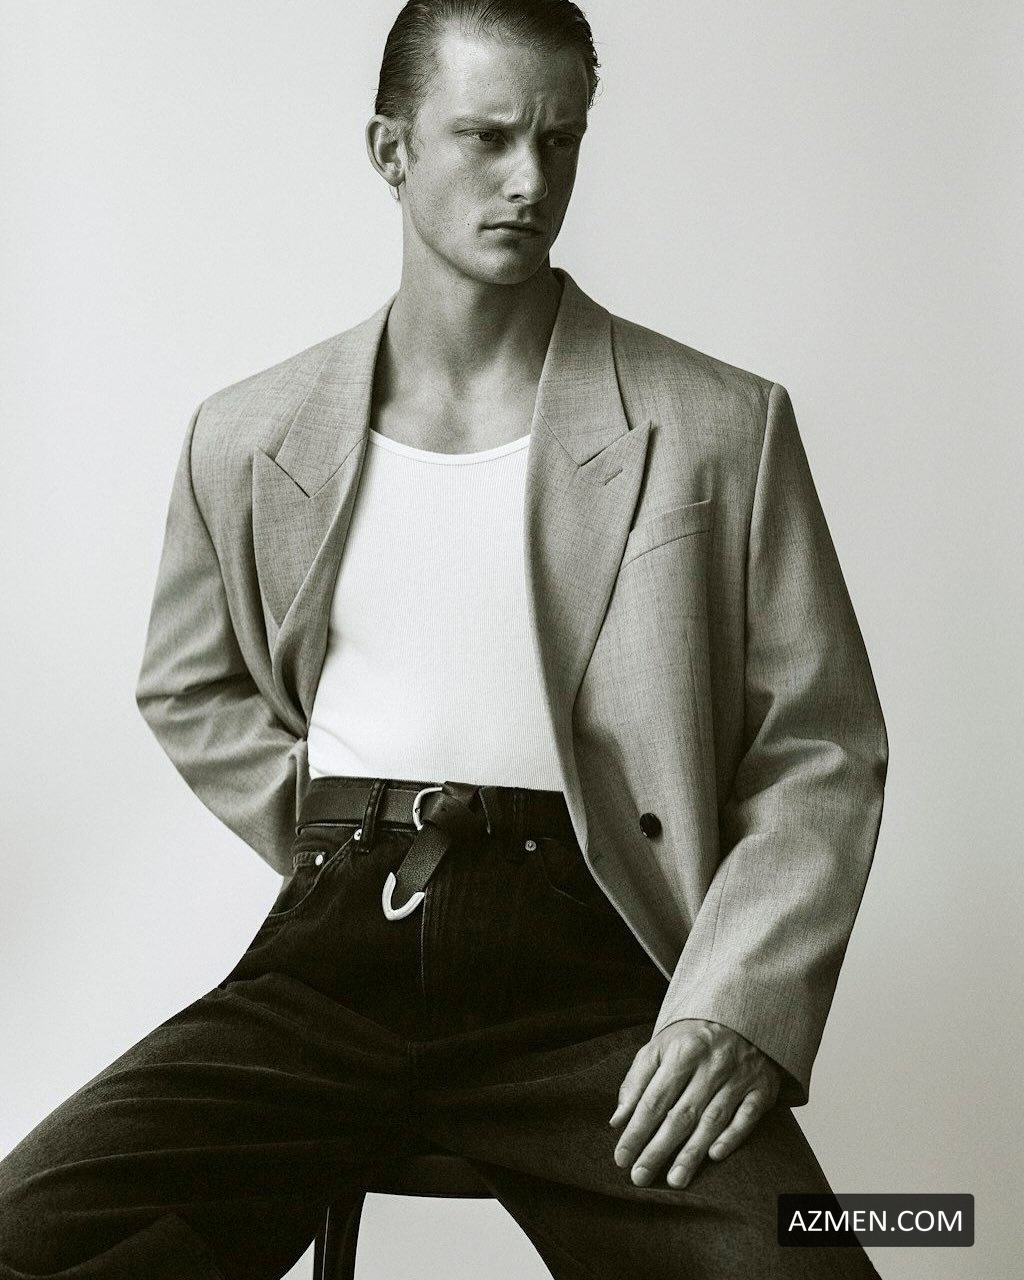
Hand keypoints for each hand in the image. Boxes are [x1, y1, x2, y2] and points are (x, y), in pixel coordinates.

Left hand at [609, 1018, 781, 1188]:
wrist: (742, 1016)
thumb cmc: (692, 1039)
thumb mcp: (660, 1048)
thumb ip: (637, 1081)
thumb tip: (618, 1120)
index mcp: (682, 1052)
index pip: (654, 1099)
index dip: (636, 1131)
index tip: (621, 1158)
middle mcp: (711, 1064)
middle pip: (680, 1114)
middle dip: (658, 1149)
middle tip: (640, 1177)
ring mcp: (739, 1076)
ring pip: (712, 1120)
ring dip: (692, 1153)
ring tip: (674, 1180)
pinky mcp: (762, 1088)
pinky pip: (746, 1117)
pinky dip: (731, 1137)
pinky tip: (714, 1156)